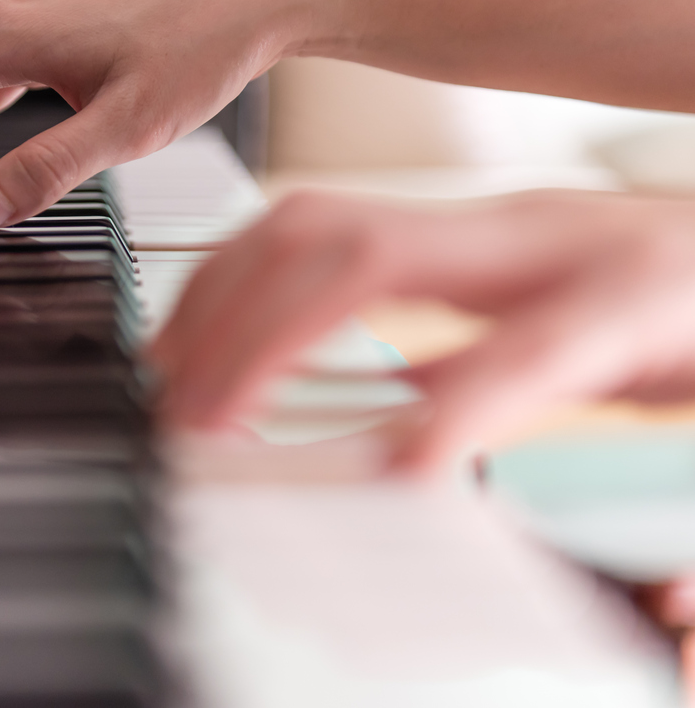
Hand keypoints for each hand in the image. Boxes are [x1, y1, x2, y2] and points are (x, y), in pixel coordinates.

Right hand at [150, 189, 694, 474]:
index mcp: (633, 293)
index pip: (530, 348)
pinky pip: (319, 230)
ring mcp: (482, 220)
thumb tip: (660, 601)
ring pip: (326, 222)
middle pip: (374, 253)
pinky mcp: (446, 229)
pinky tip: (217, 331)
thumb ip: (688, 517)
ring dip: (232, 295)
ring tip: (179, 373)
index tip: (378, 481)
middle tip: (200, 420)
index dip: (445, 413)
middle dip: (262, 336)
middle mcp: (543, 238)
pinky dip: (247, 279)